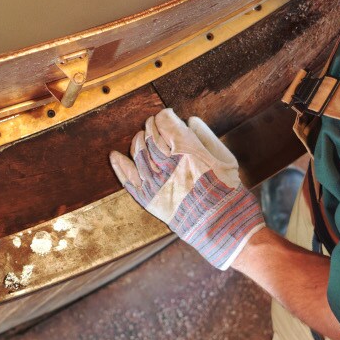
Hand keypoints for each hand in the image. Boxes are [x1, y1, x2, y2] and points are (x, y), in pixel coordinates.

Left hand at [109, 109, 263, 269]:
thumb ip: (206, 136)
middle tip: (154, 124)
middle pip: (150, 135)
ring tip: (142, 137)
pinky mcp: (148, 198)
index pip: (166, 123)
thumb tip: (190, 120)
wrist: (220, 223)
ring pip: (138, 152)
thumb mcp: (225, 157)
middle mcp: (168, 164)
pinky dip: (119, 165)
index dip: (164, 116)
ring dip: (138, 140)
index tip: (166, 115)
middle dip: (151, 125)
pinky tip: (114, 155)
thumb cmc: (225, 189)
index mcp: (187, 150)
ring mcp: (156, 182)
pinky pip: (128, 178)